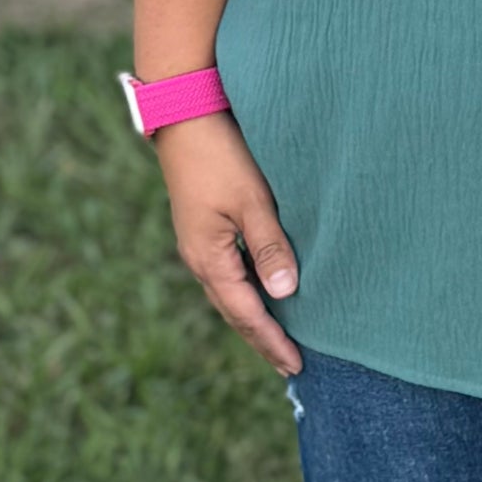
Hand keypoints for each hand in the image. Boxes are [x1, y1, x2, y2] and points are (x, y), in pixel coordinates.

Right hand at [156, 110, 303, 376]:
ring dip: (254, 317)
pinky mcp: (204, 227)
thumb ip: (269, 246)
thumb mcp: (252, 200)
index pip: (246, 313)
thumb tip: (286, 292)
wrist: (186, 117)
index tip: (296, 364)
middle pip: (234, 310)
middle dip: (262, 338)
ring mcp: (199, 243)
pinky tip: (263, 290)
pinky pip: (228, 272)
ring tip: (278, 338)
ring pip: (230, 292)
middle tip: (290, 364)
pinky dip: (248, 290)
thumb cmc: (221, 156)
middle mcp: (200, 258)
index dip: (272, 340)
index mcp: (209, 258)